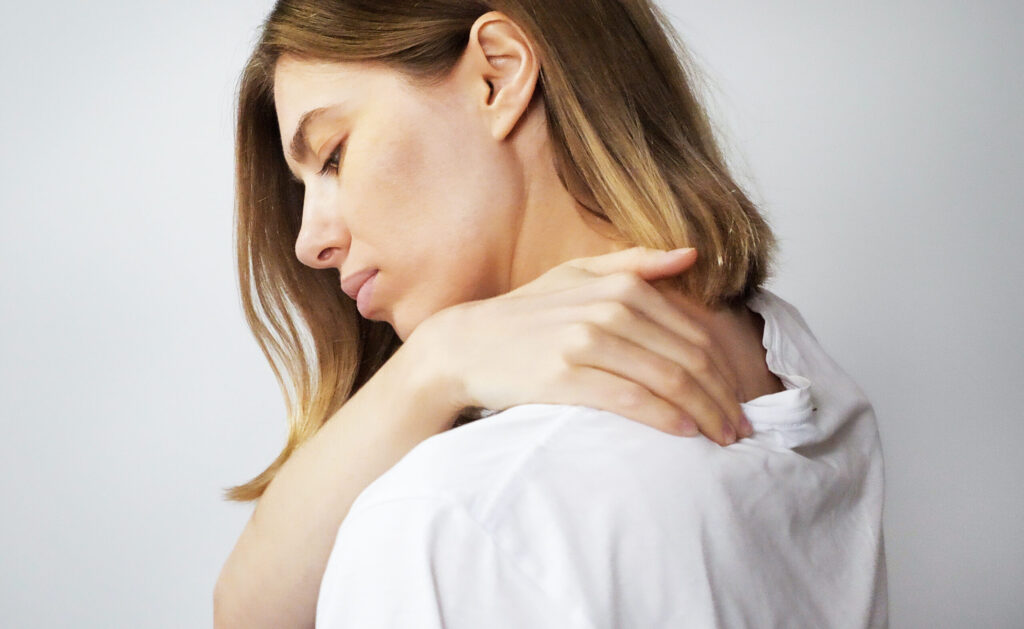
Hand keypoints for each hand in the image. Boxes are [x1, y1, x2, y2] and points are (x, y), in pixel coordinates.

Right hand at [408, 247, 751, 445]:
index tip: (737, 400)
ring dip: (705, 414)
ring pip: (667, 381)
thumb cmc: (527, 315)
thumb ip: (634, 263)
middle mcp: (606, 309)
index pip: (692, 334)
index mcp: (618, 285)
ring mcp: (584, 342)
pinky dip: (666, 419)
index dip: (724, 371)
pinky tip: (685, 434)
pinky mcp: (564, 377)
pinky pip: (631, 400)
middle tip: (739, 428)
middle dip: (723, 398)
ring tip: (722, 438)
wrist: (466, 345)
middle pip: (688, 360)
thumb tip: (690, 253)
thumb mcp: (576, 275)